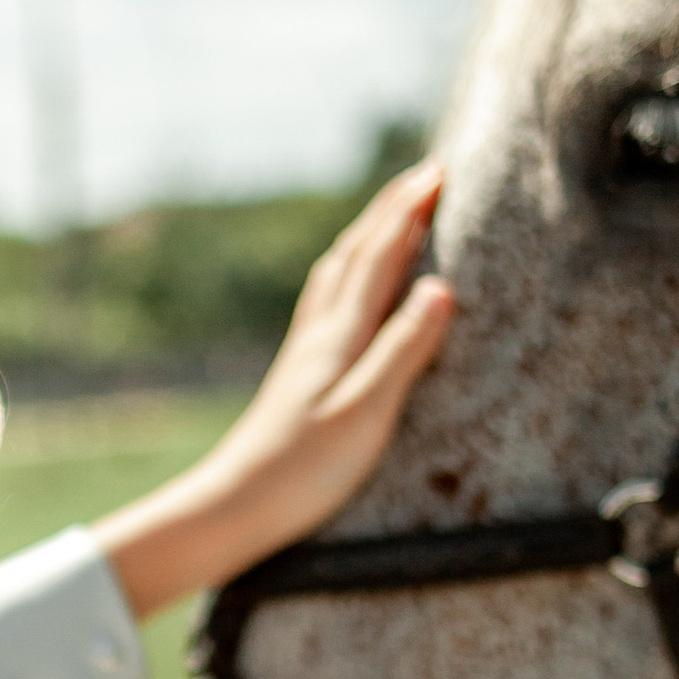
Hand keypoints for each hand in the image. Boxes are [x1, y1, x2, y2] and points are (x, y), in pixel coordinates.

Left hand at [89, 163, 454, 620]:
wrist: (236, 506)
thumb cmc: (306, 470)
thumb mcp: (367, 412)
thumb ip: (404, 349)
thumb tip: (442, 286)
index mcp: (341, 336)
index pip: (380, 256)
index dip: (409, 212)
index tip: (439, 172)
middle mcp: (319, 333)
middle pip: (357, 253)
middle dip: (391, 210)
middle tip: (425, 175)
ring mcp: (305, 352)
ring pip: (338, 274)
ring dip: (367, 236)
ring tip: (390, 214)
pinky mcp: (298, 375)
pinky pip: (327, 303)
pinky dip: (346, 275)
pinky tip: (344, 289)